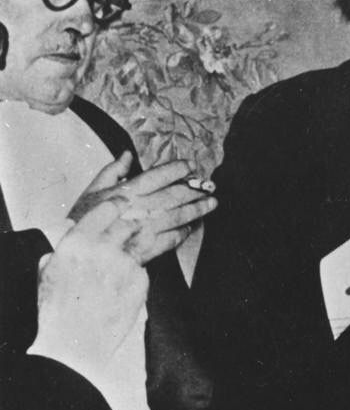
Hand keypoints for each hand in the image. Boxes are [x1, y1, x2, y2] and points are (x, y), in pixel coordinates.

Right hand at [31, 200, 149, 378]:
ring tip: (124, 264)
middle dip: (130, 227)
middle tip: (129, 235)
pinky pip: (143, 268)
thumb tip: (70, 229)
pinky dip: (136, 275)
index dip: (118, 204)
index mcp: (77, 242)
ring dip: (135, 248)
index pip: (107, 208)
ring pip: (140, 244)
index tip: (124, 203)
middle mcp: (103, 248)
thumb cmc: (57, 311)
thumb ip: (62, 247)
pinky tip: (123, 290)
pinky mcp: (141, 280)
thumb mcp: (48, 273)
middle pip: (128, 223)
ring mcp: (125, 263)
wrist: (75, 345)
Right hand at [68, 152, 217, 262]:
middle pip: (174, 196)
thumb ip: (111, 171)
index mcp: (127, 192)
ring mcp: (145, 229)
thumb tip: (127, 154)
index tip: (192, 165)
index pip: (158, 176)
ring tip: (211, 203)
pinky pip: (172, 239)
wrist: (78, 255)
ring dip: (197, 209)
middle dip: (194, 190)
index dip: (178, 169)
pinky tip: (193, 226)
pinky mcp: (148, 249)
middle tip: (210, 185)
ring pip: (178, 216)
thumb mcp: (90, 192)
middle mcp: (140, 209)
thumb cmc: (81, 222)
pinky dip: (185, 232)